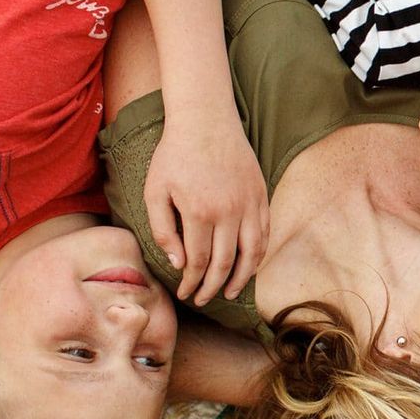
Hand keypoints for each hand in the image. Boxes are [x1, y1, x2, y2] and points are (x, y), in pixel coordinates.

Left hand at [143, 115, 268, 305]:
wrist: (205, 119)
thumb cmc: (174, 155)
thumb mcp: (155, 191)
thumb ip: (163, 230)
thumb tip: (179, 263)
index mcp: (199, 212)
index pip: (199, 261)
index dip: (192, 283)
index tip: (185, 293)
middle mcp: (229, 212)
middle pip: (225, 263)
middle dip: (213, 287)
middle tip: (203, 299)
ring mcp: (249, 204)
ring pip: (251, 253)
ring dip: (242, 278)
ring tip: (232, 293)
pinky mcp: (261, 195)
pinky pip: (264, 233)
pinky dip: (259, 255)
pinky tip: (249, 265)